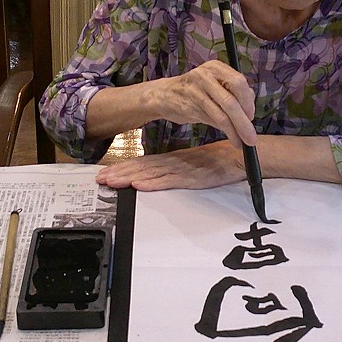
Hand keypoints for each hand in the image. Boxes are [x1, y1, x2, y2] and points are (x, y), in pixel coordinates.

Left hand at [96, 141, 244, 190]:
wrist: (241, 156)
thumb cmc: (220, 161)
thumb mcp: (194, 164)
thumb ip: (177, 169)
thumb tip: (157, 175)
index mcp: (174, 159)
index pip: (144, 163)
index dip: (124, 168)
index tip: (106, 172)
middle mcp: (174, 163)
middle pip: (142, 168)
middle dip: (120, 173)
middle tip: (100, 178)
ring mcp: (183, 170)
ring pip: (152, 174)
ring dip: (130, 178)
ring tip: (112, 181)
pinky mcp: (194, 178)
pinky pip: (171, 181)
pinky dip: (154, 183)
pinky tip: (140, 185)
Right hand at [151, 60, 257, 148]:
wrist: (163, 95)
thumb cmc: (193, 91)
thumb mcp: (213, 85)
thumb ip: (232, 93)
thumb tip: (250, 109)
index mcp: (215, 67)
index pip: (239, 82)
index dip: (248, 101)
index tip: (251, 116)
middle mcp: (206, 75)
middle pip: (231, 99)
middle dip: (244, 120)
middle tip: (252, 136)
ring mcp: (196, 90)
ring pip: (222, 113)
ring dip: (236, 130)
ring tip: (244, 141)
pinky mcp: (190, 106)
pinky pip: (213, 121)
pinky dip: (226, 132)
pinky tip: (233, 139)